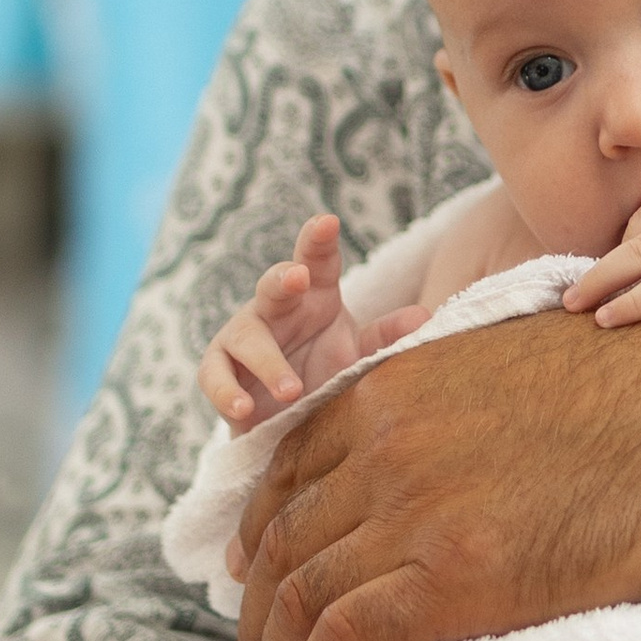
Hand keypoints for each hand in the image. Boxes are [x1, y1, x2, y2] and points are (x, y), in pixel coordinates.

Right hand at [200, 216, 366, 428]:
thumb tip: (424, 316)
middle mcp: (275, 307)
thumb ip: (385, 337)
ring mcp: (242, 335)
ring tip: (293, 389)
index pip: (317, 260)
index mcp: (314, 295)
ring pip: (246, 336)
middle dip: (284, 278)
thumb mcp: (357, 354)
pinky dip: (227, 392)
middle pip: (274, 284)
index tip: (327, 222)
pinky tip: (244, 409)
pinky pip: (215, 375)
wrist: (289, 418)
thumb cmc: (325, 371)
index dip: (318, 239)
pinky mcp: (218, 368)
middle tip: (299, 278)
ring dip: (268, 361)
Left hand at [230, 303, 640, 640]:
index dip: (263, 533)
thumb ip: (450, 405)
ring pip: (299, 595)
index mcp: (395, 390)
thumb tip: (440, 453)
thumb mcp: (513, 370)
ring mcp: (412, 511)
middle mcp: (384, 445)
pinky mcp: (451, 577)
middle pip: (283, 540)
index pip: (289, 471)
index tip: (259, 576)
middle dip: (257, 606)